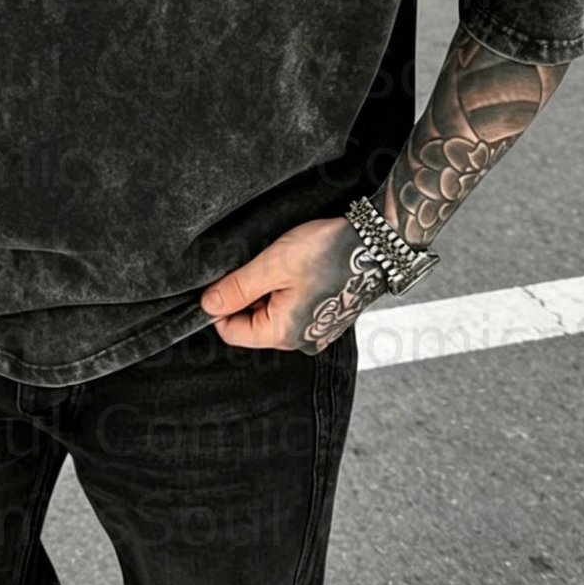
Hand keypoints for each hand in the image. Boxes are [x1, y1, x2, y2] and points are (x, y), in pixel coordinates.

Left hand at [199, 214, 387, 352]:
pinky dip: (284, 290)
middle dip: (245, 296)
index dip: (220, 305)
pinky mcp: (325, 317)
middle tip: (256, 265)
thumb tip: (207, 305)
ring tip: (279, 264)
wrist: (376, 244)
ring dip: (265, 290)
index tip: (224, 278)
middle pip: (251, 324)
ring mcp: (315, 330)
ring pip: (271, 314)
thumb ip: (237, 288)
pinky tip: (294, 269)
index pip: (232, 332)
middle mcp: (300, 341)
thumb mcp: (272, 266)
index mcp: (284, 334)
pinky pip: (291, 309)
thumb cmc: (326, 253)